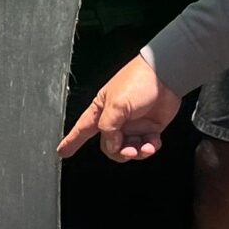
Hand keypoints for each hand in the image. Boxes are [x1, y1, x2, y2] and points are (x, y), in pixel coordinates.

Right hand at [58, 53, 183, 162]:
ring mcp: (133, 124)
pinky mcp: (150, 127)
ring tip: (143, 149)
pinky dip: (149, 148)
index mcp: (101, 109)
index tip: (62, 152)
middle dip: (118, 152)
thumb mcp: (116, 104)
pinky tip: (152, 144)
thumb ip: (108, 128)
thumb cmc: (138, 82)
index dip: (72, 141)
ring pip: (129, 149)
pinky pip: (146, 146)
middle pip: (110, 146)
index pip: (82, 128)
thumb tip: (112, 146)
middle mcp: (116, 119)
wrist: (166, 76)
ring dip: (135, 152)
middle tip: (127, 150)